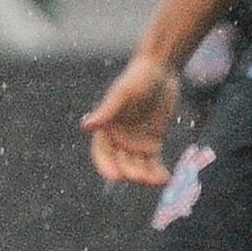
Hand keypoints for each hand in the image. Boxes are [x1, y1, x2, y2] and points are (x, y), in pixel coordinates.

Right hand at [81, 56, 179, 185]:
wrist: (161, 71)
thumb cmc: (137, 78)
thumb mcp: (122, 93)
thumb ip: (106, 111)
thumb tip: (85, 126)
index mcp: (106, 128)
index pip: (102, 153)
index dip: (106, 166)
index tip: (115, 177)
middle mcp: (119, 139)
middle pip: (121, 162)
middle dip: (130, 171)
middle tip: (142, 177)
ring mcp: (136, 143)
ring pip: (138, 166)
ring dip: (146, 175)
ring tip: (158, 179)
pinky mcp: (153, 143)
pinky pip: (153, 163)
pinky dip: (158, 172)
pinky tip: (166, 177)